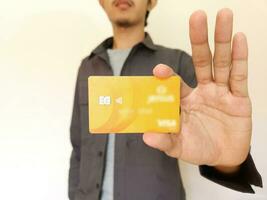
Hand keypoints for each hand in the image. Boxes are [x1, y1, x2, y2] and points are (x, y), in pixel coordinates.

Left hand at [143, 9, 251, 168]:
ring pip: (222, 63)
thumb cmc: (199, 148)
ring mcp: (221, 92)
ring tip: (223, 16)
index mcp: (185, 100)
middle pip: (201, 61)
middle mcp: (203, 90)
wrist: (223, 157)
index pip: (176, 83)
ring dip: (222, 40)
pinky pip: (239, 76)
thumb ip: (164, 141)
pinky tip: (239, 39)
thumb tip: (146, 137)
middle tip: (197, 17)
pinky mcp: (239, 98)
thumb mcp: (179, 146)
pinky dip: (240, 58)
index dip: (168, 74)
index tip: (159, 70)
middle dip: (199, 39)